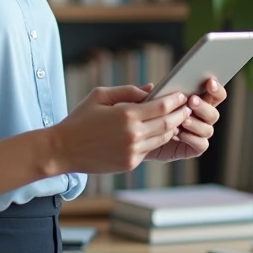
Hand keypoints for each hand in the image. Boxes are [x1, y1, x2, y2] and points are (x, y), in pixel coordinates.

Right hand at [50, 85, 191, 174]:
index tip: (182, 95)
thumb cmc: (80, 119)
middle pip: (168, 123)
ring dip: (173, 128)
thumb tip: (152, 89)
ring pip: (162, 138)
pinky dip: (157, 140)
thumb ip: (128, 91)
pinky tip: (159, 132)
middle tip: (188, 107)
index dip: (176, 100)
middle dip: (181, 114)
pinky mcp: (130, 163)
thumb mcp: (100, 96)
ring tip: (177, 119)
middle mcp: (133, 135)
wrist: (64, 149)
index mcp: (126, 115)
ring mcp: (133, 151)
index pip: (162, 107)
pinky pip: (150, 149)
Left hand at [145, 78, 226, 162]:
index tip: (209, 81)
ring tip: (183, 120)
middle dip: (204, 106)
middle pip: (213, 113)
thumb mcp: (145, 103)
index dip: (216, 89)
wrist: (140, 142)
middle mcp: (200, 118)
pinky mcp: (192, 148)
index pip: (215, 94)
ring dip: (196, 123)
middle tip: (191, 101)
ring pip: (208, 129)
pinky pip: (201, 144)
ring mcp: (197, 134)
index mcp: (197, 101)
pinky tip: (179, 134)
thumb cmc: (146, 118)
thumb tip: (150, 86)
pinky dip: (192, 138)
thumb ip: (148, 94)